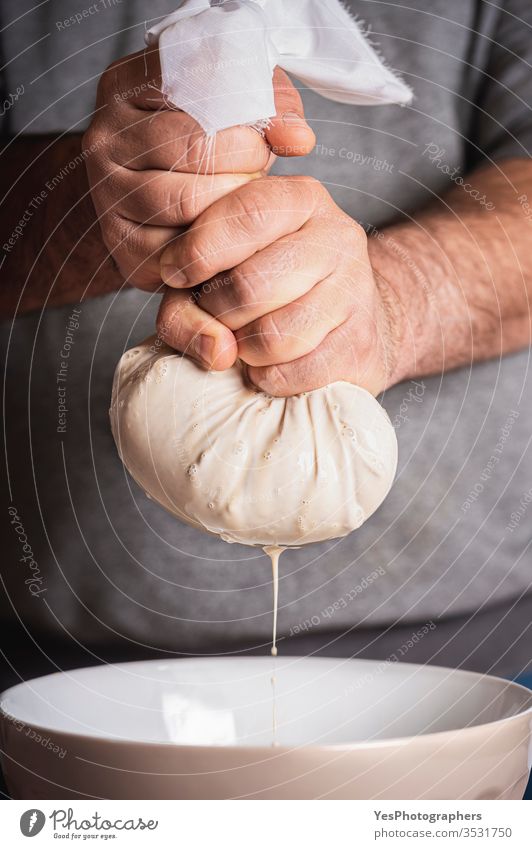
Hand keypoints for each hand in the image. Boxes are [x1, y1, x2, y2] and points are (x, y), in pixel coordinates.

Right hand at [83, 49, 314, 291]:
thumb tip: (298, 138)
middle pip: (193, 148)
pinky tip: (231, 235)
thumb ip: (269, 102)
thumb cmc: (199, 147)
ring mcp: (107, 196)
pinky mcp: (123, 247)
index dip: (245, 109)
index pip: (190, 84)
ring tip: (244, 199)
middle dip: (245, 161)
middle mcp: (105, 139)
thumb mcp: (230, 105)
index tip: (272, 131)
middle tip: (259, 169)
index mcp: (125, 88)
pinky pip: (182, 250)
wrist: (148, 205)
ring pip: (186, 202)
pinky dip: (219, 246)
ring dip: (233, 204)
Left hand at [157, 175, 403, 394]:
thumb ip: (185, 305)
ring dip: (244, 351)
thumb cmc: (268, 291)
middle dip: (217, 312)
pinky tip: (270, 365)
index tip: (175, 275)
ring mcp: (356, 291)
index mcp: (300, 200)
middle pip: (251, 284)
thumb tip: (216, 351)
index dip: (198, 251)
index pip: (246, 214)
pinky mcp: (362, 344)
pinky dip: (269, 378)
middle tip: (217, 318)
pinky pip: (295, 373)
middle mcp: (337, 236)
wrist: (346, 323)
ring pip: (274, 336)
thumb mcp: (219, 273)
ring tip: (245, 342)